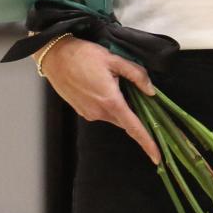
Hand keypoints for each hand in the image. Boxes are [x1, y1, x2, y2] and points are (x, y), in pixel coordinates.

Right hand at [41, 37, 160, 163]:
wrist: (55, 56)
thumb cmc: (82, 56)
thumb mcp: (114, 59)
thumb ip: (137, 75)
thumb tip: (151, 90)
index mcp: (110, 101)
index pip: (134, 128)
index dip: (148, 143)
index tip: (157, 157)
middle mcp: (98, 112)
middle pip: (126, 121)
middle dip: (137, 116)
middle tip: (144, 101)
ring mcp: (88, 113)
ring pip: (114, 115)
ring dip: (121, 106)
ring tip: (116, 83)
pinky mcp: (82, 110)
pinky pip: (102, 112)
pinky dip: (110, 104)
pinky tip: (105, 87)